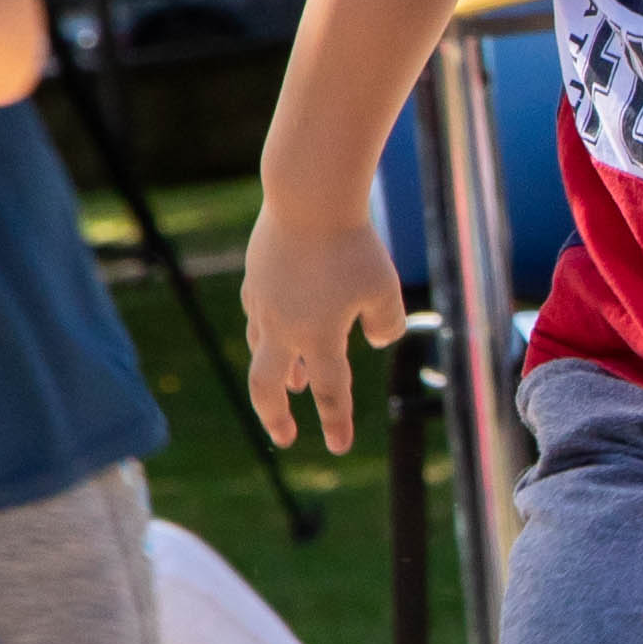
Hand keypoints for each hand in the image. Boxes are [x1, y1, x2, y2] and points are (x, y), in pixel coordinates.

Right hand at [242, 194, 408, 455]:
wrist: (309, 197)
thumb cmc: (354, 244)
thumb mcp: (385, 288)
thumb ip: (387, 323)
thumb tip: (377, 340)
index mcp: (320, 337)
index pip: (331, 393)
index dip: (336, 423)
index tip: (338, 447)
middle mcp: (285, 327)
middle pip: (268, 386)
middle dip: (275, 416)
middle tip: (285, 436)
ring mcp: (264, 303)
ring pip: (261, 350)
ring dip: (276, 372)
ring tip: (292, 383)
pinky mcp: (255, 277)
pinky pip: (258, 316)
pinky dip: (270, 332)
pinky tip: (279, 328)